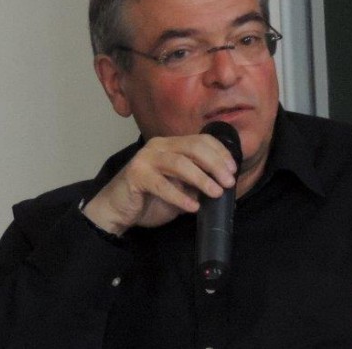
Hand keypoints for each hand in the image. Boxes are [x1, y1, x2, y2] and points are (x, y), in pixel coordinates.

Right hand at [82, 135, 237, 234]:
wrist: (118, 210)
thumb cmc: (150, 198)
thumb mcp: (180, 189)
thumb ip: (196, 183)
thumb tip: (221, 185)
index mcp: (171, 145)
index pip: (201, 140)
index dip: (220, 152)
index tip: (233, 169)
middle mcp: (159, 146)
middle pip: (194, 147)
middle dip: (215, 164)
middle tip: (228, 182)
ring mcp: (146, 159)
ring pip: (179, 163)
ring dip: (201, 178)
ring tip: (215, 193)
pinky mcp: (136, 175)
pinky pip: (162, 184)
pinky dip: (180, 196)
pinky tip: (193, 207)